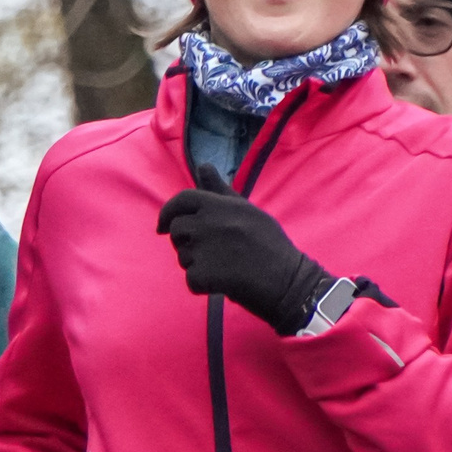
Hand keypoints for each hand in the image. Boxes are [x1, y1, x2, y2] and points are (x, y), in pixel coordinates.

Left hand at [157, 165, 337, 334]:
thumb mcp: (247, 211)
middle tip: (208, 253)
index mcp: (221, 205)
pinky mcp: (204, 275)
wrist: (290, 282)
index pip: (182, 200)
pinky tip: (225, 284)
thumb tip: (202, 165)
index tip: (162, 226)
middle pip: (176, 229)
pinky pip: (191, 280)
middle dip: (184, 242)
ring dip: (195, 264)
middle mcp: (210, 223)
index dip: (168, 212)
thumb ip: (220, 190)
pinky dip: (203, 286)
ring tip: (224, 267)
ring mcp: (205, 249)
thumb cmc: (270, 245)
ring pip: (182, 256)